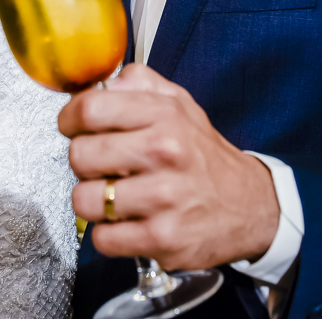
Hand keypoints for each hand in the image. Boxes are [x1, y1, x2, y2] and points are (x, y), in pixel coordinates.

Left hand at [59, 64, 279, 269]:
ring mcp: (164, 198)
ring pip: (84, 200)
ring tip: (114, 195)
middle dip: (83, 163)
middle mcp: (165, 152)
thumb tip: (98, 83)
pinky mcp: (162, 238)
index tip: (74, 127)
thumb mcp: (180, 104)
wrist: (251, 206)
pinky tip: (127, 222)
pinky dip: (109, 233)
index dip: (70, 119)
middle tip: (102, 166)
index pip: (90, 108)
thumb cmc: (203, 155)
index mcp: (164, 115)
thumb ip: (138, 84)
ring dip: (93, 201)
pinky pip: (102, 238)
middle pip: (80, 155)